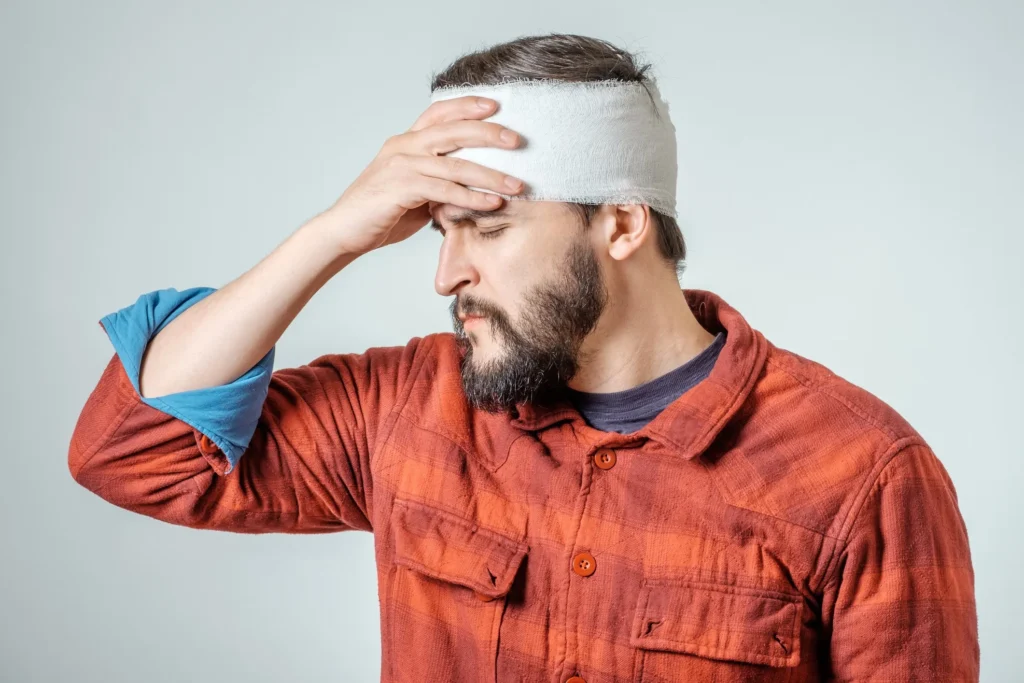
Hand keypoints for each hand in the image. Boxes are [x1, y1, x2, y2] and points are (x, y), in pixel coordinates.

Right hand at [322, 96, 522, 255]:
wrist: (342, 232)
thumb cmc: (380, 214)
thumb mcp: (414, 192)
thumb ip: (438, 183)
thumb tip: (470, 189)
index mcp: (405, 141)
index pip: (439, 113)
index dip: (467, 105)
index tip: (495, 105)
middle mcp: (403, 146)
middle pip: (452, 130)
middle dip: (489, 133)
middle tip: (518, 140)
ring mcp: (401, 165)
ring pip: (455, 164)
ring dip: (490, 175)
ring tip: (517, 184)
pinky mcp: (401, 188)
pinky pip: (445, 191)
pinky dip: (472, 197)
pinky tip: (493, 203)